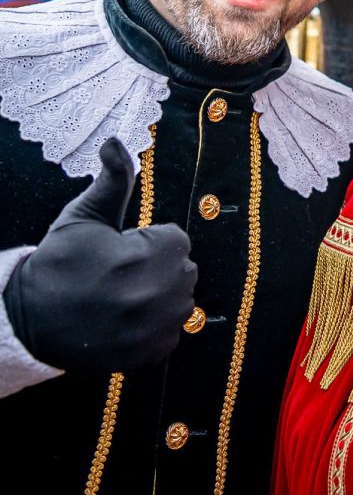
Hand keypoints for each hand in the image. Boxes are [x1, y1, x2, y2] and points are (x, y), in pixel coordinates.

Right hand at [3, 138, 196, 371]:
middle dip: (155, 267)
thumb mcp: (84, 216)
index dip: (146, 242)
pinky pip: (172, 331)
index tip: (118, 252)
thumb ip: (113, 178)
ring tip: (118, 300)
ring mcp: (157, 327)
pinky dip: (155, 326)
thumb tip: (116, 140)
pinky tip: (124, 322)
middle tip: (116, 277)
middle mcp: (158, 294)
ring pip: (180, 299)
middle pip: (181, 268)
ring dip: (158, 296)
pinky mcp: (152, 354)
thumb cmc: (60, 263)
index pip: (175, 239)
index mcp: (148, 256)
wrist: (29, 320)